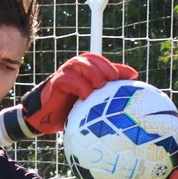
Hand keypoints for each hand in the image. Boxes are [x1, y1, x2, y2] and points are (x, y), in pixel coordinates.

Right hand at [1, 52, 138, 140]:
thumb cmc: (68, 111)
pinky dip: (79, 85)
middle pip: (92, 58)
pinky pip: (68, 78)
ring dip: (92, 73)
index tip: (130, 77)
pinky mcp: (55, 82)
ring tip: (99, 86)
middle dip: (105, 67)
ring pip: (80, 63)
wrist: (44, 120)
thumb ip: (107, 90)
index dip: (116, 67)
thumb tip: (132, 79)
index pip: (102, 62)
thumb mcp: (90, 101)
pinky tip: (86, 96)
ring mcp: (64, 74)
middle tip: (112, 81)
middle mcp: (74, 69)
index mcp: (84, 71)